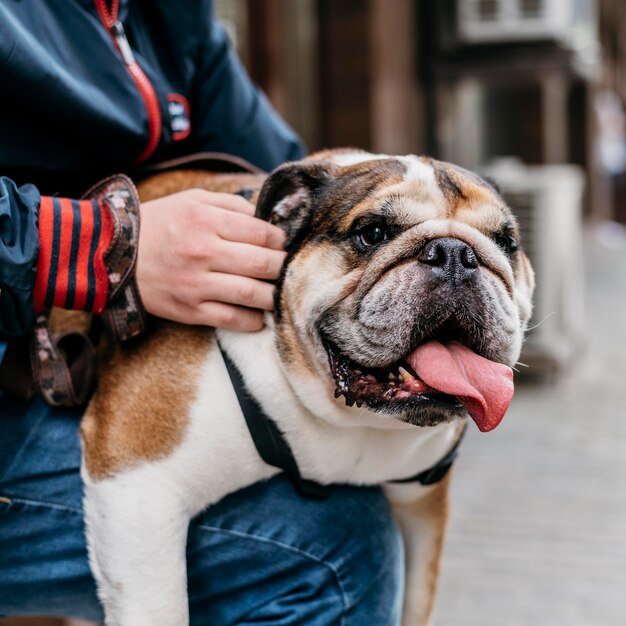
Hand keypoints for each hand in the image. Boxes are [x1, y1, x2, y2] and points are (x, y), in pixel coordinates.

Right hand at [136, 189, 285, 330]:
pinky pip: (230, 318)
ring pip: (250, 293)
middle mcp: (203, 252)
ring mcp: (196, 284)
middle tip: (290, 269)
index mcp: (206, 221)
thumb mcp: (193, 200)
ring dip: (273, 296)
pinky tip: (260, 316)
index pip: (262, 233)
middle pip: (262, 263)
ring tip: (280, 293)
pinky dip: (252, 320)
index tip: (286, 245)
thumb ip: (232, 205)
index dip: (281, 241)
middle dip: (284, 268)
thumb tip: (267, 219)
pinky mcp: (189, 309)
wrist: (112, 253)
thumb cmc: (160, 223)